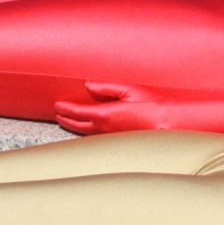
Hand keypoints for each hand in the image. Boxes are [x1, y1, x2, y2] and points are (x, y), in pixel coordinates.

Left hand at [54, 81, 173, 133]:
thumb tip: (88, 85)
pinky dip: (86, 131)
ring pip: (86, 132)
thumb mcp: (128, 90)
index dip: (66, 108)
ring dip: (74, 126)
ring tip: (67, 121)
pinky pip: (96, 135)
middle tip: (58, 114)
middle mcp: (105, 128)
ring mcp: (111, 136)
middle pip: (78, 125)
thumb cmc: (150, 105)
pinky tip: (87, 128)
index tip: (57, 105)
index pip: (78, 112)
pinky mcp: (118, 139)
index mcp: (105, 114)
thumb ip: (106, 87)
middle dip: (66, 119)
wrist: (166, 123)